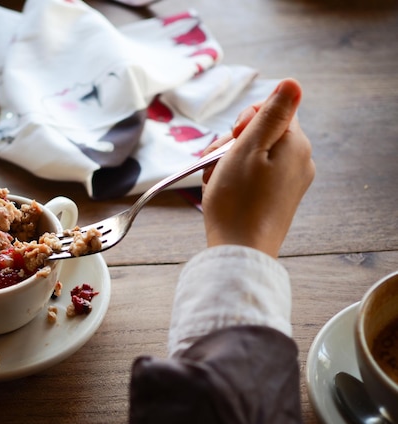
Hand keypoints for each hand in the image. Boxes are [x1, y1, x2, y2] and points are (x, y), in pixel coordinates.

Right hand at [200, 78, 314, 257]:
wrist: (240, 251)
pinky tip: (222, 191)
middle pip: (262, 132)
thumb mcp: (248, 148)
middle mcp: (300, 161)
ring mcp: (291, 182)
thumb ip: (271, 114)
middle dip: (232, 142)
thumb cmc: (238, 200)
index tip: (230, 140)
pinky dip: (236, 177)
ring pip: (256, 154)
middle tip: (212, 163)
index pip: (272, 109)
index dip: (244, 120)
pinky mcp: (279, 199)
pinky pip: (257, 175)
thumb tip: (294, 82)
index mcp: (295, 144)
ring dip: (229, 160)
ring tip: (212, 180)